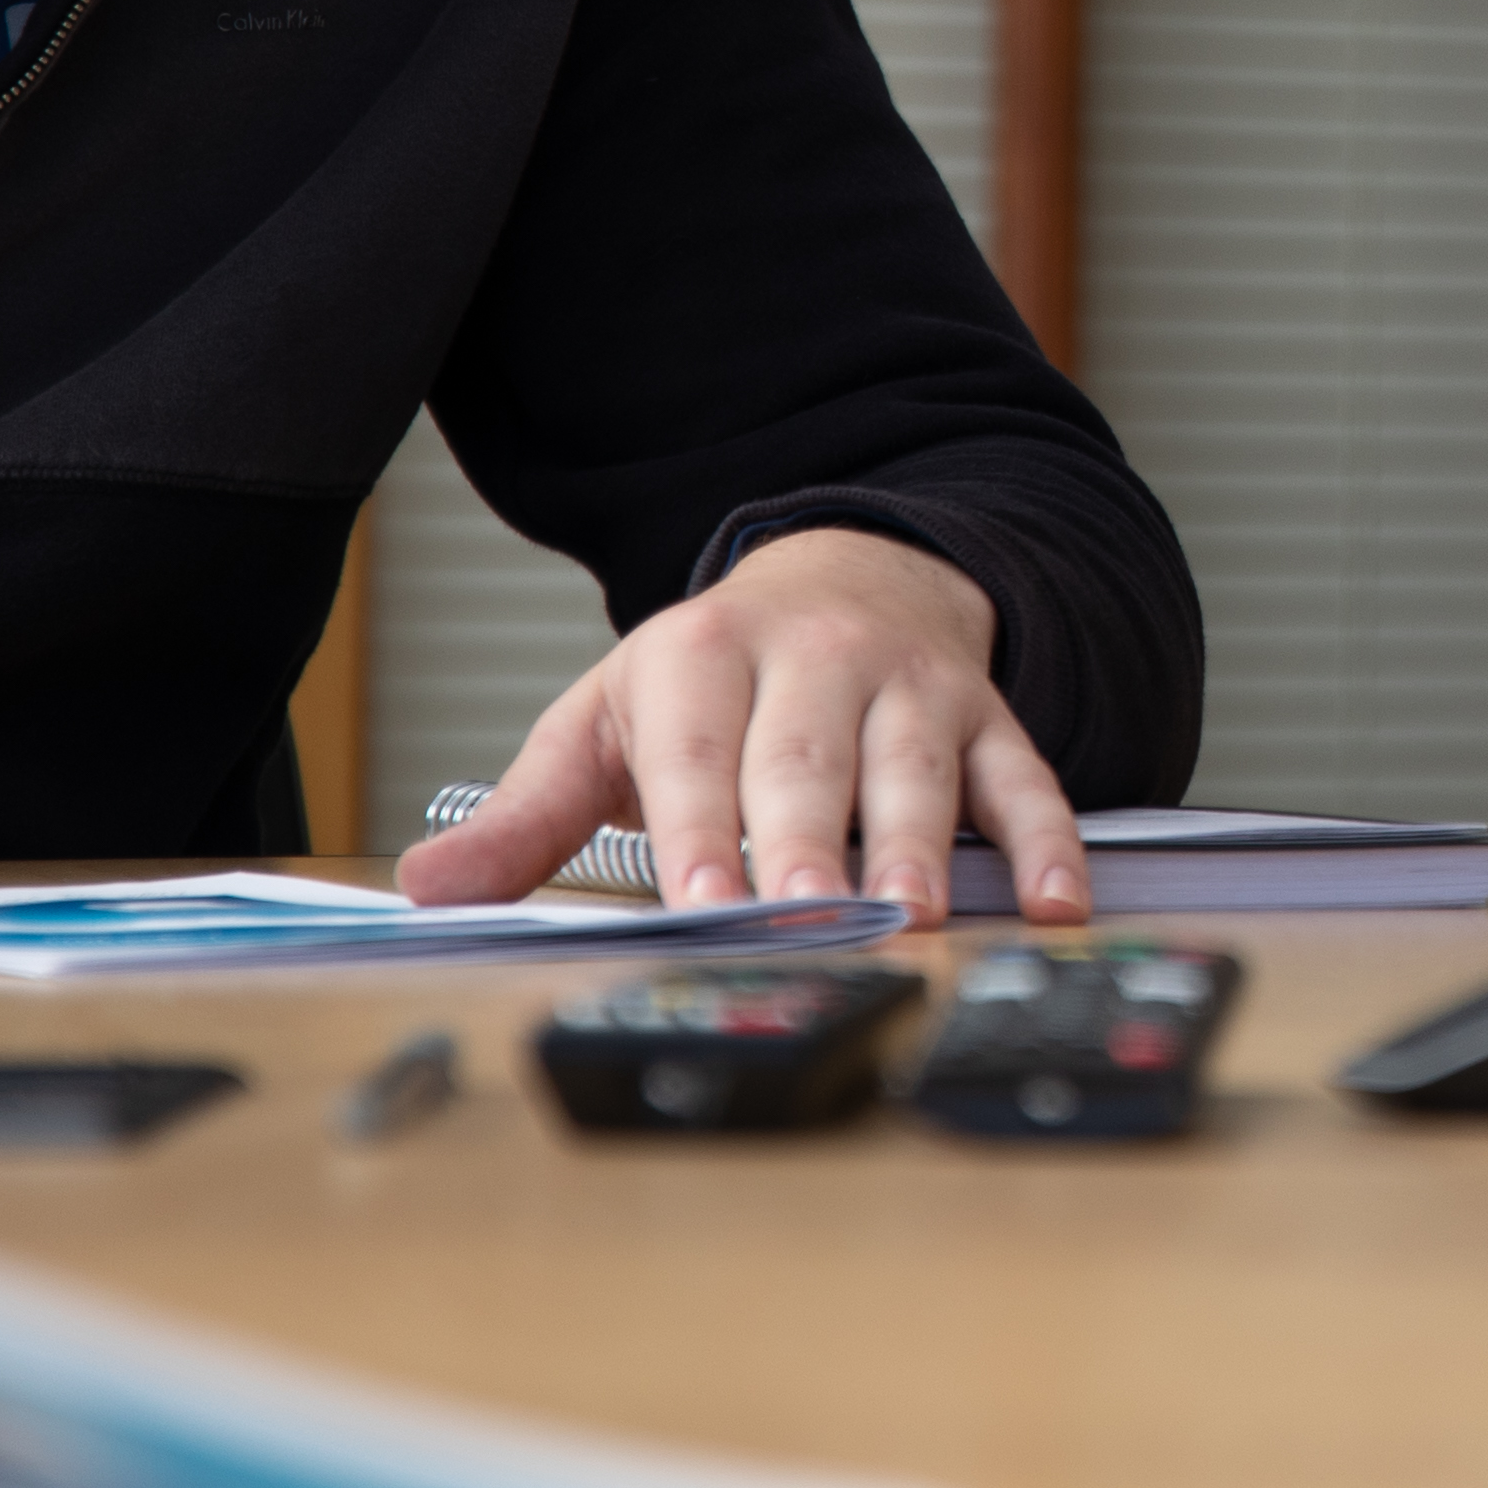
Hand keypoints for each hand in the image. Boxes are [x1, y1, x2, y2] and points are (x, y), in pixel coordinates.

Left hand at [399, 524, 1085, 922]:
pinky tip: (1056, 902)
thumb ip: (528, 815)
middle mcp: (814, 659)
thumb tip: (432, 887)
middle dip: (808, 839)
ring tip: (920, 914)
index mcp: (703, 655)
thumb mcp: (609, 720)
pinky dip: (1047, 840)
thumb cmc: (717, 676)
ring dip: (920, 843)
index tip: (702, 903)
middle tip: (804, 910)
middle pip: (808, 757)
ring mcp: (908, 685)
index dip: (699, 829)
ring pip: (916, 765)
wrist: (852, 572)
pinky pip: (1024, 777)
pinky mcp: (985, 713)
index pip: (696, 751)